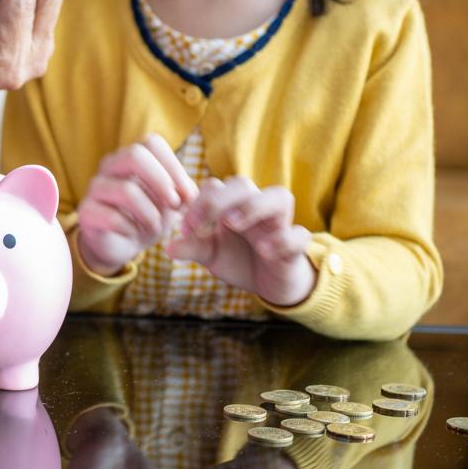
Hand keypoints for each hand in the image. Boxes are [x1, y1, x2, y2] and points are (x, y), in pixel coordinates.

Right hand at [76, 134, 198, 274]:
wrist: (120, 244)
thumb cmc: (148, 217)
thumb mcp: (171, 204)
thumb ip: (184, 193)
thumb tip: (196, 192)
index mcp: (131, 157)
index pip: (152, 143)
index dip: (174, 167)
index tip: (189, 195)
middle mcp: (110, 166)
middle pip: (135, 155)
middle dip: (162, 181)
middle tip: (176, 205)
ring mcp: (95, 187)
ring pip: (126, 189)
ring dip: (151, 213)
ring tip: (158, 227)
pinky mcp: (86, 212)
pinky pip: (112, 217)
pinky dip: (132, 229)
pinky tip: (135, 236)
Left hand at [166, 177, 315, 305]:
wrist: (270, 284)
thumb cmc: (240, 260)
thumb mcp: (212, 255)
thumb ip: (193, 247)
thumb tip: (168, 247)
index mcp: (233, 205)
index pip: (214, 186)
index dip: (196, 203)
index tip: (184, 229)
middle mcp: (257, 208)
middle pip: (242, 184)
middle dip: (217, 200)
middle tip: (196, 226)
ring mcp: (279, 224)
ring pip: (279, 196)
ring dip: (254, 206)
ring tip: (232, 223)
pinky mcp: (296, 246)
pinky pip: (299, 234)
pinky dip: (283, 239)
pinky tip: (263, 251)